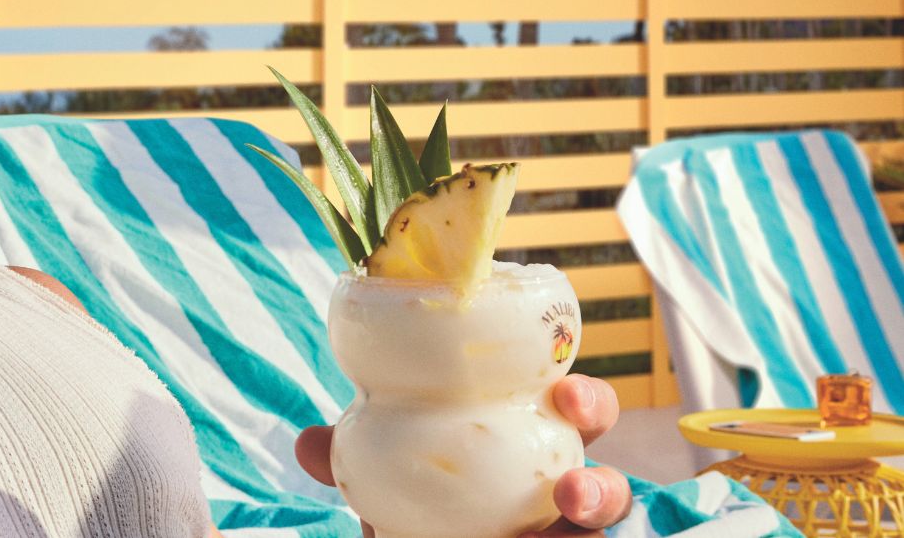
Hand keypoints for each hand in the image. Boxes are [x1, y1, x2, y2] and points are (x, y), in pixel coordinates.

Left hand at [293, 373, 632, 537]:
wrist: (407, 534)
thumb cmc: (412, 488)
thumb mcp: (382, 466)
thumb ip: (349, 454)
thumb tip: (308, 443)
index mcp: (529, 438)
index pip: (576, 413)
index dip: (584, 400)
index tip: (565, 393)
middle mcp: (556, 490)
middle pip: (608, 484)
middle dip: (603, 482)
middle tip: (572, 485)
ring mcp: (557, 536)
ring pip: (598, 536)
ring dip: (591, 526)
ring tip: (568, 517)